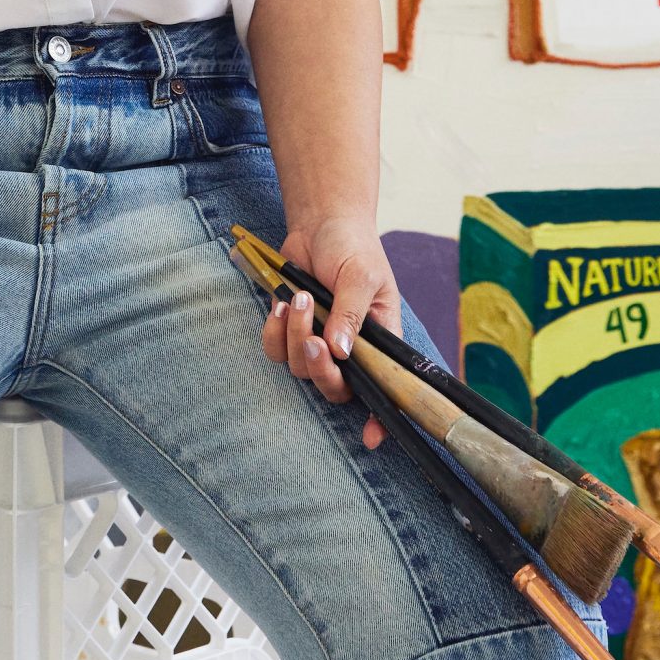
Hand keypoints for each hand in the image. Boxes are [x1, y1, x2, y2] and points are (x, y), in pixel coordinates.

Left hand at [259, 217, 401, 449]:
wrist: (321, 222)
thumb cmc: (353, 247)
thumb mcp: (361, 276)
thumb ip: (351, 314)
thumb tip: (341, 351)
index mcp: (381, 341)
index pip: (385, 389)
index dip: (380, 418)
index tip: (372, 437)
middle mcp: (351, 349)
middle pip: (336, 388)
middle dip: (322, 369)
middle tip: (315, 339)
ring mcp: (320, 341)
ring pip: (302, 369)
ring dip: (295, 338)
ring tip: (297, 300)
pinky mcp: (291, 330)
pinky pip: (275, 351)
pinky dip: (273, 331)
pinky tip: (280, 303)